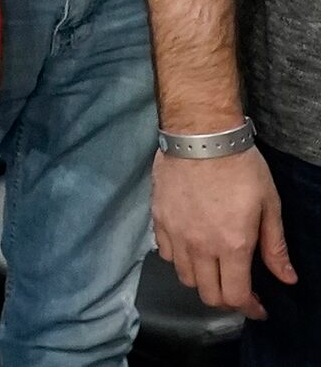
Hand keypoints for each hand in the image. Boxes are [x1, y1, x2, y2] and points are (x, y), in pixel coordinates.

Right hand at [154, 146, 295, 316]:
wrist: (200, 136)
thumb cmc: (241, 167)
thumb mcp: (269, 205)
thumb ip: (275, 246)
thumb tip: (287, 278)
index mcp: (232, 245)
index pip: (235, 296)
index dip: (248, 308)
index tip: (258, 307)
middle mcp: (200, 246)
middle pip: (207, 293)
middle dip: (226, 300)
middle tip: (238, 290)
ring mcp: (175, 233)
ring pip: (184, 276)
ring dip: (202, 280)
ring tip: (214, 268)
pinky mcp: (158, 218)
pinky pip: (165, 253)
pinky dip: (179, 259)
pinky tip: (191, 247)